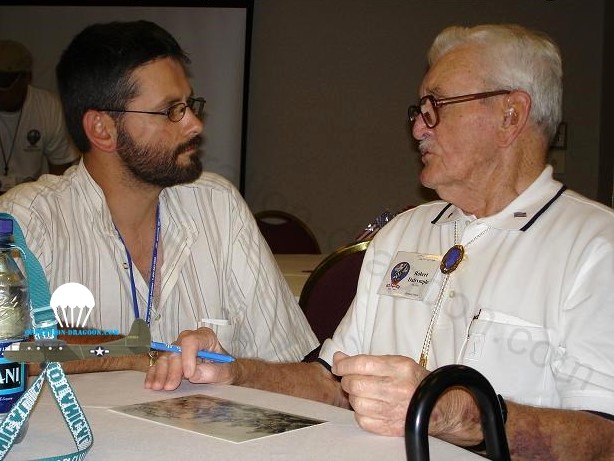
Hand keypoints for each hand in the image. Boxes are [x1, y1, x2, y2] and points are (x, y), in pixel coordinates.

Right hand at [144, 327, 237, 390]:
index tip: (189, 374)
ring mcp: (178, 349)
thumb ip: (214, 372)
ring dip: (160, 373)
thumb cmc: (226, 369)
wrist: (223, 373)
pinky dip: (154, 374)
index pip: (191, 341)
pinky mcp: (170, 360)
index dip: (188, 357)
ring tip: (159, 387)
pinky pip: (158, 365)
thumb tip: (194, 374)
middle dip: (173, 369)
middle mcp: (189, 340)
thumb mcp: (227, 372)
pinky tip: (150, 384)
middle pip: (176, 350)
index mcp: (205, 337)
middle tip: (171, 386)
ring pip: (165, 357)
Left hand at [332, 352, 481, 443]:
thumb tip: (339, 358)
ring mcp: (395, 409)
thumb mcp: (396, 363)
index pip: (362, 364)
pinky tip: (369, 406)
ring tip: (363, 393)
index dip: (344, 364)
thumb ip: (367, 360)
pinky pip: (362, 420)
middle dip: (347, 381)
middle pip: (356, 384)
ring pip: (356, 402)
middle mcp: (398, 388)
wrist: (438, 407)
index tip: (338, 366)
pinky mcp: (391, 427)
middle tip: (351, 380)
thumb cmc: (414, 382)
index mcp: (400, 368)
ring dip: (354, 397)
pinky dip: (360, 413)